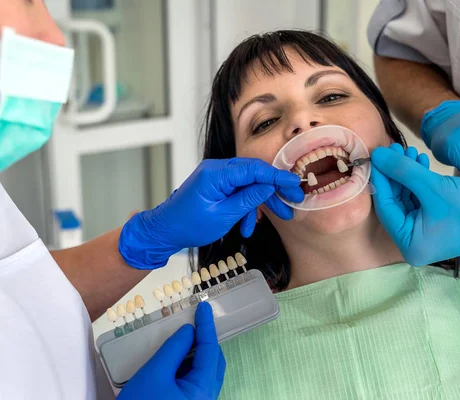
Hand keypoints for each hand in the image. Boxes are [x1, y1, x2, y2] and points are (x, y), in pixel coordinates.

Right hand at [118, 302, 224, 399]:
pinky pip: (195, 381)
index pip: (210, 350)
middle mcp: (207, 397)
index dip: (207, 326)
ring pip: (204, 372)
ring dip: (197, 353)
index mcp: (203, 389)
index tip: (203, 306)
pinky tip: (177, 357)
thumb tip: (189, 331)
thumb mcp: (155, 373)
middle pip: (213, 362)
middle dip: (205, 340)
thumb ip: (174, 349)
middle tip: (194, 321)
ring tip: (185, 337)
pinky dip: (189, 365)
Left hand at [119, 158, 303, 268]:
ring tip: (278, 217)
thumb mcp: (223, 216)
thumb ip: (248, 199)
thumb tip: (268, 187)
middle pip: (254, 174)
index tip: (295, 184)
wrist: (164, 231)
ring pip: (249, 184)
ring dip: (261, 203)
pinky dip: (246, 208)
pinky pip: (238, 191)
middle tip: (292, 203)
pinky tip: (247, 227)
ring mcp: (217, 177)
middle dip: (274, 190)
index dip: (277, 176)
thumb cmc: (188, 225)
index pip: (254, 169)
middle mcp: (217, 169)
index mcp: (216, 173)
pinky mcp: (217, 186)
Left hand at [370, 144, 459, 265]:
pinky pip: (419, 201)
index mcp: (409, 244)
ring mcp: (424, 235)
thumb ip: (403, 170)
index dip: (382, 178)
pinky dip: (419, 182)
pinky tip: (420, 162)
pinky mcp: (434, 224)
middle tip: (396, 149)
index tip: (379, 155)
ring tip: (411, 151)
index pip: (385, 206)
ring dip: (408, 175)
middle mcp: (413, 243)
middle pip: (395, 202)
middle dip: (396, 174)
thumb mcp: (435, 187)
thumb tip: (377, 155)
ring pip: (406, 199)